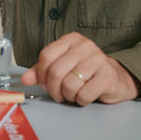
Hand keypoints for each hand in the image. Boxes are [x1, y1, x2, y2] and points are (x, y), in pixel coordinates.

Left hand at [19, 32, 140, 105]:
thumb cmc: (85, 72)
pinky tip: (84, 96)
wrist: (115, 78)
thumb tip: (25, 79)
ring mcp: (98, 59)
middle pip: (56, 71)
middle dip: (53, 89)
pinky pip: (84, 94)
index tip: (42, 83)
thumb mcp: (62, 66)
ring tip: (72, 94)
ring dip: (67, 95)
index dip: (40, 73)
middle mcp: (85, 46)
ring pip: (69, 84)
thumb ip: (41, 71)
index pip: (46, 55)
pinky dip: (80, 100)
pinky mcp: (108, 75)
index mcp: (71, 39)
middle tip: (57, 94)